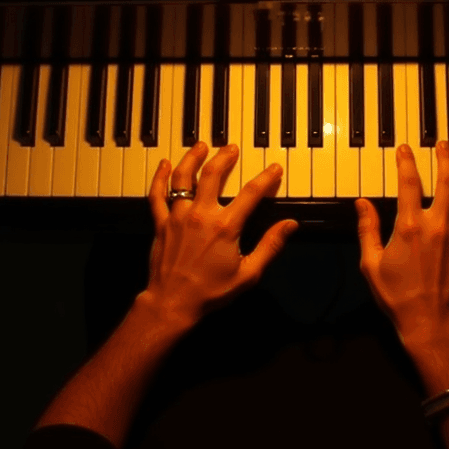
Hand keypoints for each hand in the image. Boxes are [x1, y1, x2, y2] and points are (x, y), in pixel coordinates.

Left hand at [140, 142, 297, 325]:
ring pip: (184, 177)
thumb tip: (290, 225)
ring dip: (193, 158)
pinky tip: (165, 165)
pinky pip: (158, 195)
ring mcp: (178, 216)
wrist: (172, 303)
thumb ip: (270, 246)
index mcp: (226, 226)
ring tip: (201, 146)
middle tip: (232, 148)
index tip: (274, 168)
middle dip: (225, 157)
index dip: (266, 178)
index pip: (251, 193)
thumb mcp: (249, 274)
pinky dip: (160, 178)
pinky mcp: (161, 223)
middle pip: (214, 174)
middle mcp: (201, 214)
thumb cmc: (211, 292)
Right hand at [355, 141, 448, 349]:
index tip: (405, 150)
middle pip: (447, 182)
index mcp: (410, 227)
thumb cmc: (397, 297)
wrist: (428, 323)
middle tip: (444, 144)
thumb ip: (367, 230)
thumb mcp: (370, 263)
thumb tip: (361, 203)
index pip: (408, 183)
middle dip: (446, 158)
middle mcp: (438, 226)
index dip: (406, 162)